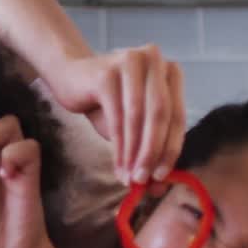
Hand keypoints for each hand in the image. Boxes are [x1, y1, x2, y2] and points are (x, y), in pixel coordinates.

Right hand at [43, 45, 185, 184]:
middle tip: (143, 180)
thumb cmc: (106, 103)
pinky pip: (117, 117)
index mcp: (170, 71)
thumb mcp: (132, 127)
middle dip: (152, 153)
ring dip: (134, 153)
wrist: (70, 78)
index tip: (161, 177)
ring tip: (128, 177)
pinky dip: (119, 145)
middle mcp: (155, 61)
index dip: (171, 149)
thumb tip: (159, 186)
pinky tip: (117, 164)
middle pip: (160, 115)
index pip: (177, 115)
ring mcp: (131, 62)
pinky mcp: (107, 73)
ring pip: (138, 117)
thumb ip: (149, 150)